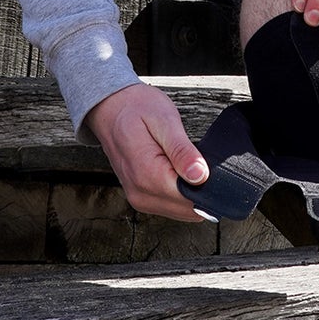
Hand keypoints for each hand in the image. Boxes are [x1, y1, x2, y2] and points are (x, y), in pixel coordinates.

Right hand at [84, 82, 208, 219]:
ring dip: (192, 192)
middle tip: (196, 158)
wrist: (111, 108)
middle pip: (188, 209)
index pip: (190, 199)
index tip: (207, 164)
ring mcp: (140, 199)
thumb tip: (200, 176)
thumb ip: (182, 151)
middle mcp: (141, 193)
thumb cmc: (135, 108)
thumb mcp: (164, 120)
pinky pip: (172, 206)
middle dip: (201, 189)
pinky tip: (179, 171)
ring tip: (185, 162)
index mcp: (146, 175)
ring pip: (182, 211)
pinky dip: (182, 194)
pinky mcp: (142, 198)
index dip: (207, 184)